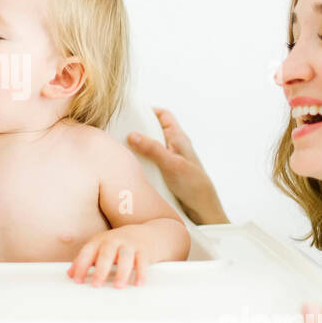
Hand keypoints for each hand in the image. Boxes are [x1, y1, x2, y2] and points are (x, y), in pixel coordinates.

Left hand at [67, 226, 149, 287]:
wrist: (144, 234)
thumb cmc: (117, 244)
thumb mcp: (99, 247)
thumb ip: (85, 260)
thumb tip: (70, 274)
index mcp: (100, 241)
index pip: (88, 252)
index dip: (81, 265)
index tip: (78, 280)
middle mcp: (114, 241)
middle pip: (106, 254)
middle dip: (101, 270)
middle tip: (96, 285)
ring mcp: (129, 245)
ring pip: (125, 257)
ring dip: (121, 272)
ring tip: (118, 286)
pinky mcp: (144, 251)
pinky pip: (142, 261)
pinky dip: (141, 273)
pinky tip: (138, 283)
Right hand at [126, 107, 227, 224]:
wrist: (203, 211)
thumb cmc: (194, 185)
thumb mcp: (171, 164)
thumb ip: (152, 149)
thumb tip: (132, 135)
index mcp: (179, 138)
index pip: (164, 116)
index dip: (150, 111)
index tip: (132, 111)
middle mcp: (173, 147)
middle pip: (154, 131)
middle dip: (138, 129)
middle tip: (119, 130)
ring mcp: (169, 161)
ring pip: (150, 148)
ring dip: (137, 148)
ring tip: (119, 148)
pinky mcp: (164, 174)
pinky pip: (149, 163)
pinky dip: (140, 162)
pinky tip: (129, 166)